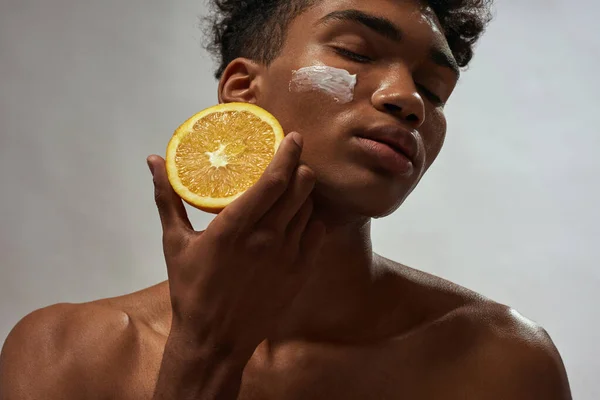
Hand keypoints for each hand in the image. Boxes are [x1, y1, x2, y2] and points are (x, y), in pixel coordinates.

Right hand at [147, 131, 325, 358]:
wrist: (215, 339)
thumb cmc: (192, 289)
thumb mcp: (175, 243)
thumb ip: (167, 198)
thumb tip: (152, 161)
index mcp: (234, 227)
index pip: (273, 180)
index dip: (288, 153)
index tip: (293, 136)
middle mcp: (267, 238)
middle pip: (300, 188)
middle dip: (300, 167)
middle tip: (293, 160)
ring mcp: (288, 256)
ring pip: (310, 209)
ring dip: (304, 194)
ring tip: (292, 189)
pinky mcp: (300, 272)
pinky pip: (316, 233)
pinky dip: (310, 220)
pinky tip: (297, 220)